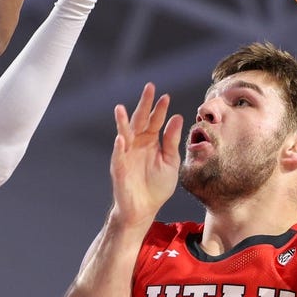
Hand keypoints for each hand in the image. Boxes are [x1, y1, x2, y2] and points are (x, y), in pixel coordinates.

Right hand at [110, 83, 182, 227]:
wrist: (144, 208)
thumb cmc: (157, 186)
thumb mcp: (170, 162)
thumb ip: (172, 141)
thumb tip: (177, 118)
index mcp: (151, 141)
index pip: (155, 121)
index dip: (160, 109)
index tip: (166, 96)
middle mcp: (137, 144)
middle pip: (140, 121)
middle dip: (144, 105)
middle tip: (149, 88)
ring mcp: (126, 154)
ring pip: (124, 134)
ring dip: (122, 122)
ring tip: (120, 108)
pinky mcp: (119, 168)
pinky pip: (118, 156)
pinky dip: (119, 147)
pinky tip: (121, 138)